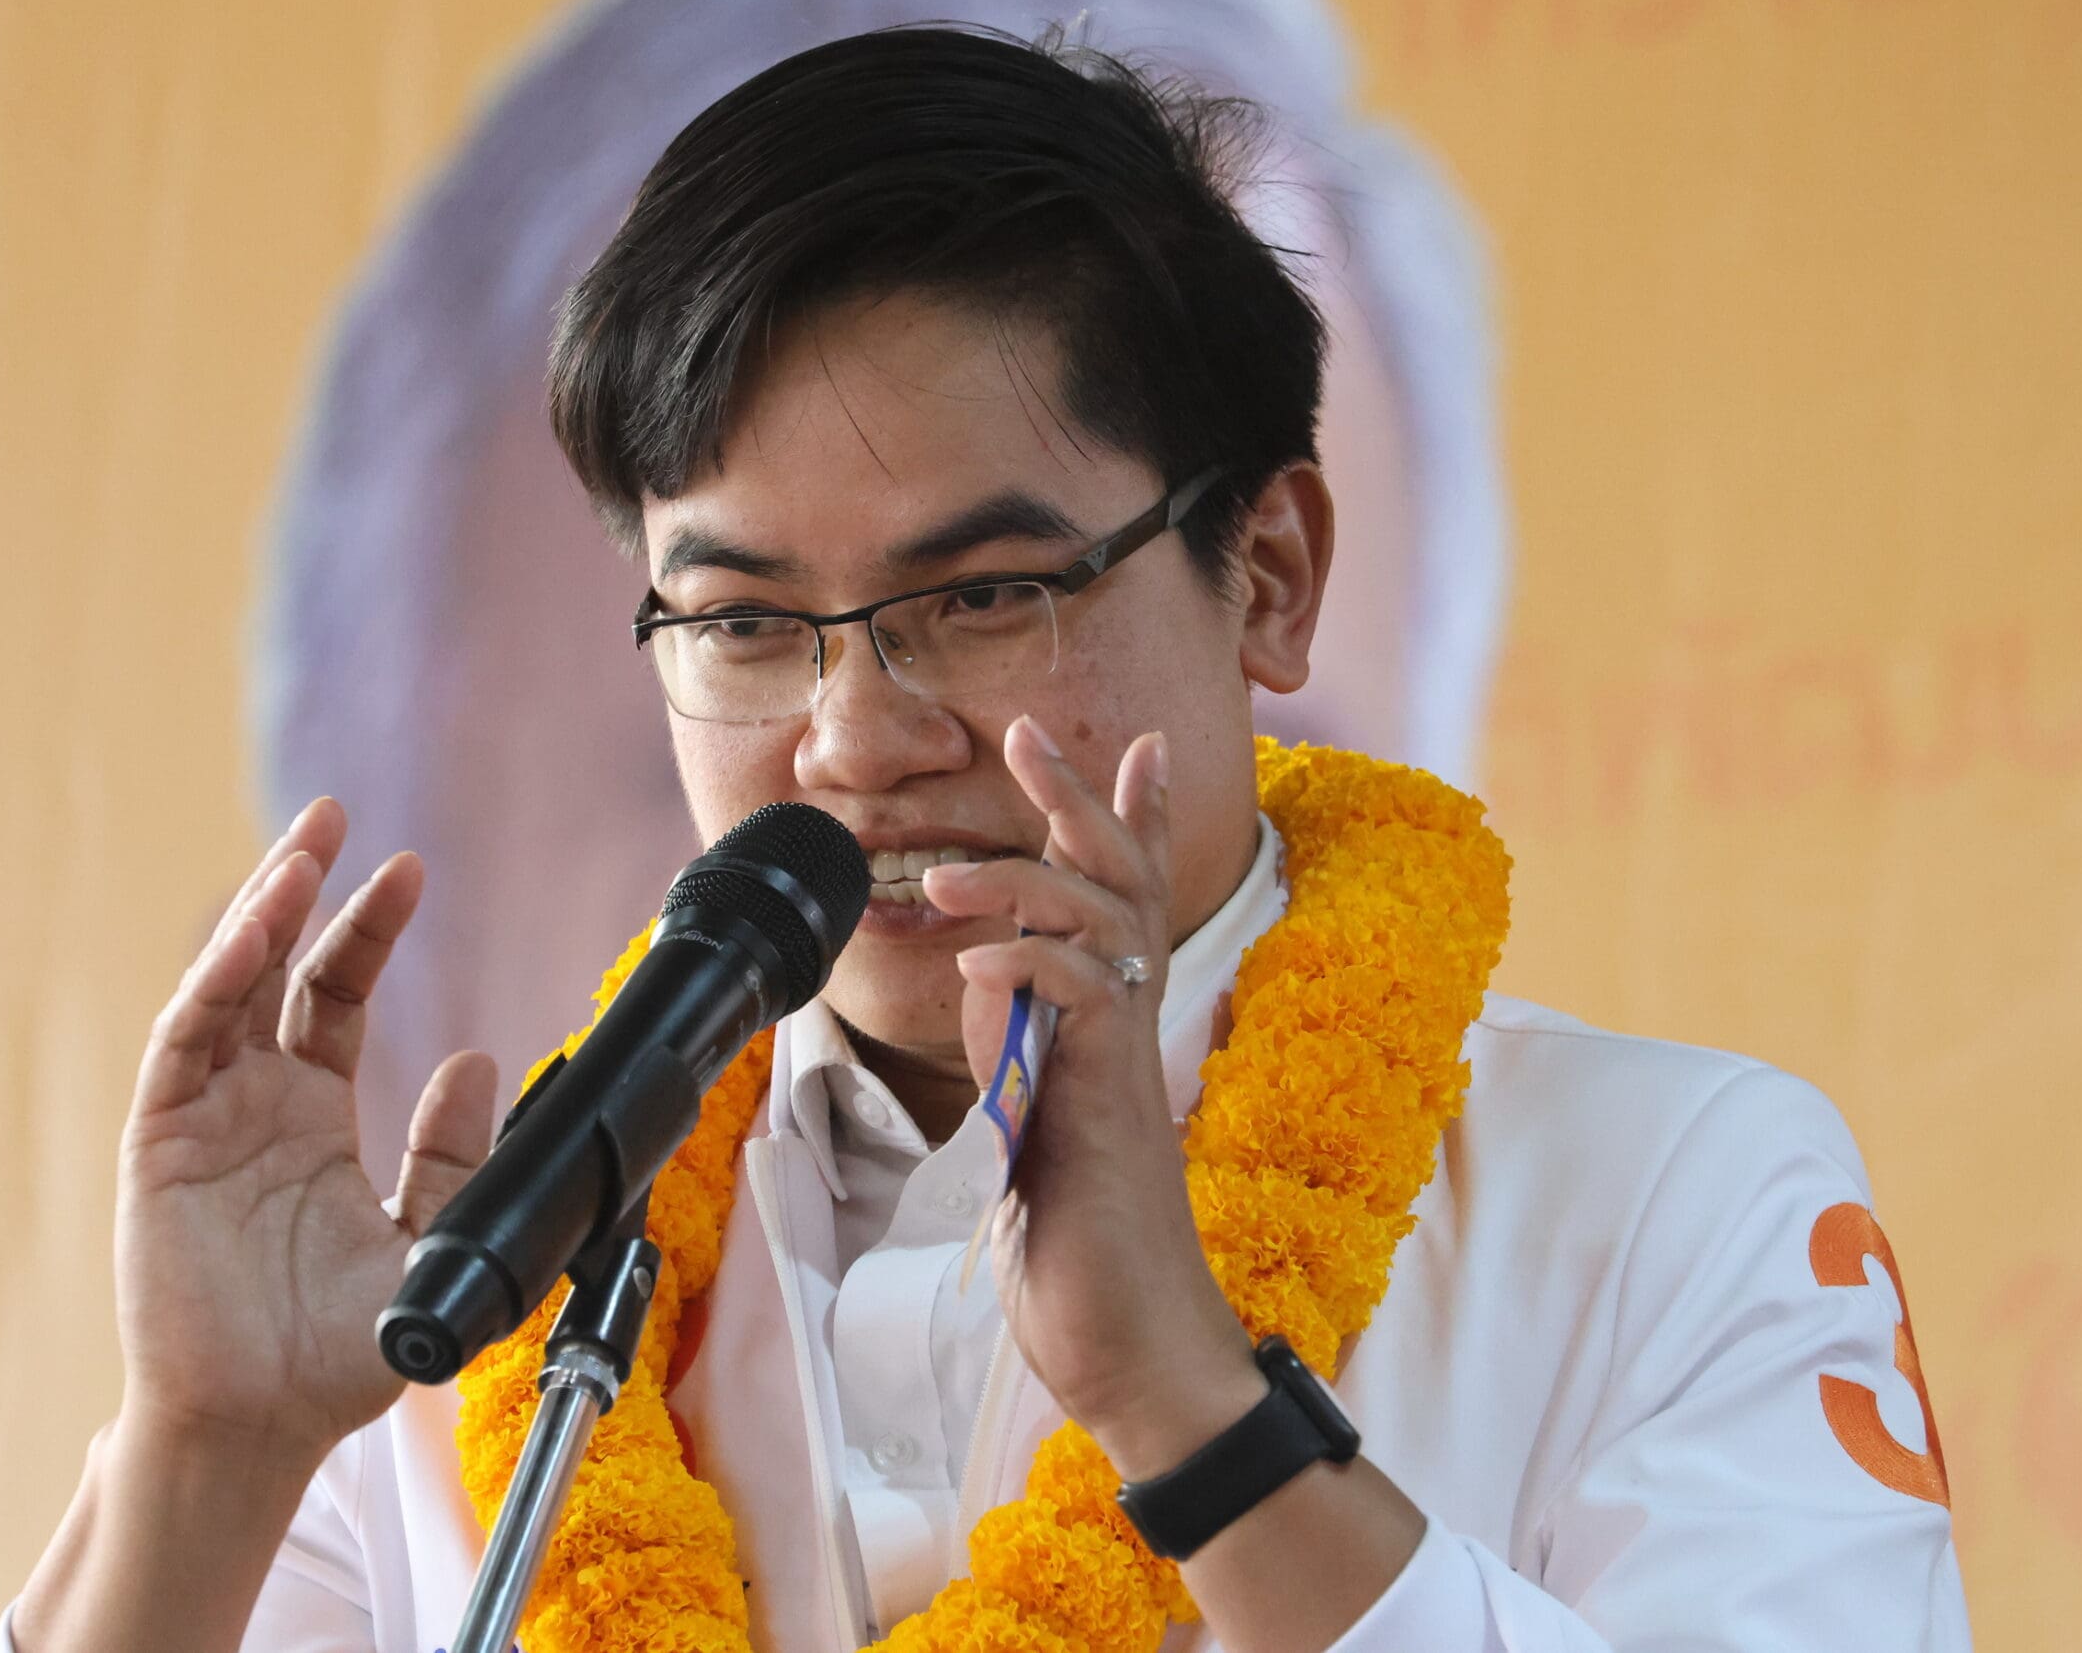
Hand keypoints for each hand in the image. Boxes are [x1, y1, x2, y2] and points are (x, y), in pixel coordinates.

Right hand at [114, 798, 498, 1468]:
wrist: (263, 1424)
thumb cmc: (337, 1350)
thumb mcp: (429, 1242)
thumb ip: (454, 1157)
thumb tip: (478, 1059)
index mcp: (314, 1117)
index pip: (335, 995)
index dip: (367, 931)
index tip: (409, 870)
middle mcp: (256, 1103)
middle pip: (276, 970)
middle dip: (303, 890)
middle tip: (335, 816)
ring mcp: (204, 1120)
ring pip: (223, 992)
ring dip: (257, 920)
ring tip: (300, 856)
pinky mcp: (161, 1146)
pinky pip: (183, 1049)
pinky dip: (211, 988)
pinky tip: (249, 940)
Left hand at [921, 718, 1265, 1474]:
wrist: (1134, 1349)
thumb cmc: (1080, 1254)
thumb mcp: (1027, 1132)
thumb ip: (1012, 1051)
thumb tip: (987, 978)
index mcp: (1109, 1033)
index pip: (1125, 905)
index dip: (1124, 823)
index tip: (1128, 748)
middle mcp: (1128, 1032)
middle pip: (1121, 885)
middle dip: (1077, 802)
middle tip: (1029, 732)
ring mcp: (1123, 1063)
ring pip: (1099, 926)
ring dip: (1024, 881)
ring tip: (948, 874)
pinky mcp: (1106, 1102)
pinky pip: (1079, 999)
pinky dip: (1026, 965)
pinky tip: (978, 961)